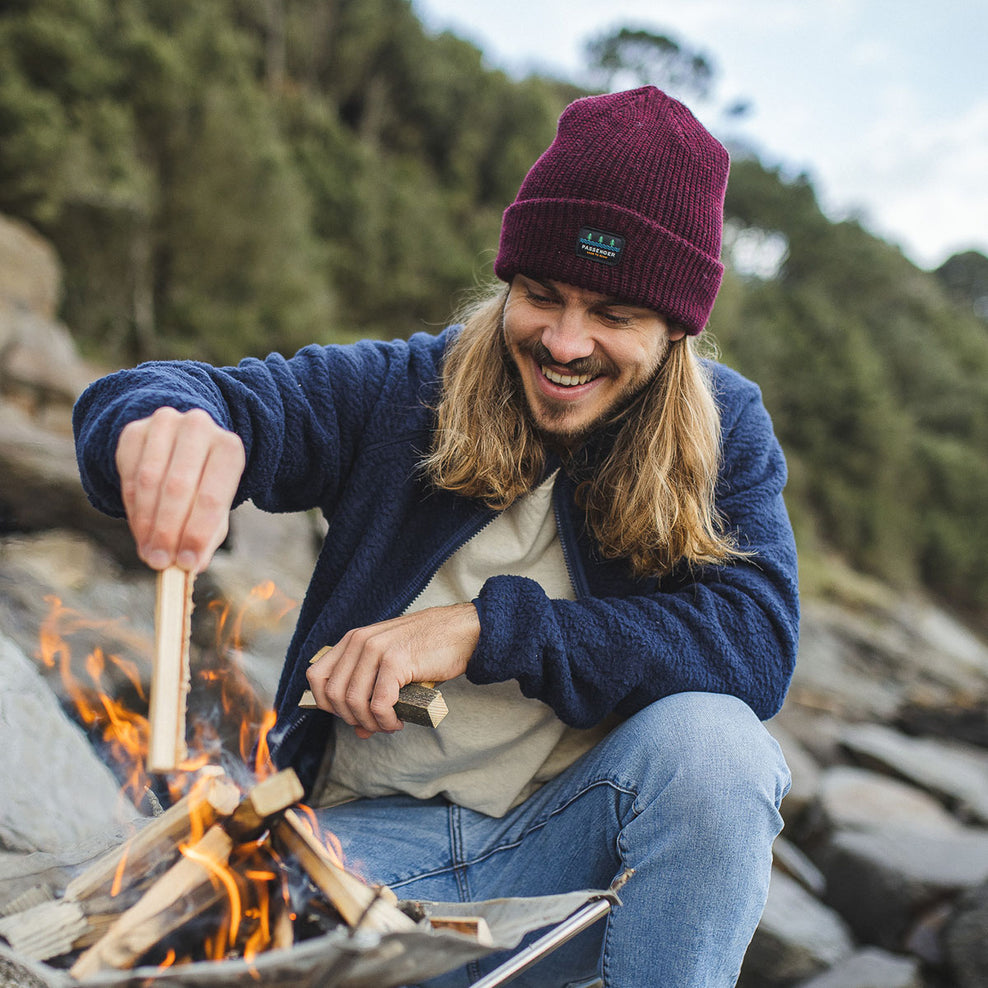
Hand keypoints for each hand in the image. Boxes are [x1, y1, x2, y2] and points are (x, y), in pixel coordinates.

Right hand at [115, 407, 245, 572]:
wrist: (184, 445)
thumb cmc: (206, 485)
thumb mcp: (216, 508)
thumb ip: (207, 535)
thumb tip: (189, 566)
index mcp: (229, 448)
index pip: (212, 496)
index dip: (197, 533)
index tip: (185, 564)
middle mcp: (199, 428)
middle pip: (178, 487)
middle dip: (167, 531)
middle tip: (160, 562)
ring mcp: (164, 424)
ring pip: (149, 480)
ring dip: (146, 522)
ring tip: (149, 552)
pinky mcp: (135, 430)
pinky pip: (128, 473)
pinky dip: (132, 507)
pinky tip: (139, 530)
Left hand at [306, 604, 479, 737]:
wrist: (463, 631)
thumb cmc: (429, 649)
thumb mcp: (392, 666)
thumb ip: (371, 693)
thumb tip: (360, 732)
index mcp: (353, 639)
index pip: (316, 676)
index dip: (326, 703)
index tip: (349, 714)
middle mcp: (359, 641)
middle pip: (334, 695)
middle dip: (352, 719)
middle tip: (375, 724)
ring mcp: (376, 650)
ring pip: (354, 703)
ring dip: (370, 724)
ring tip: (388, 725)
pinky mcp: (395, 662)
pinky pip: (379, 705)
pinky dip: (386, 721)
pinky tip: (397, 722)